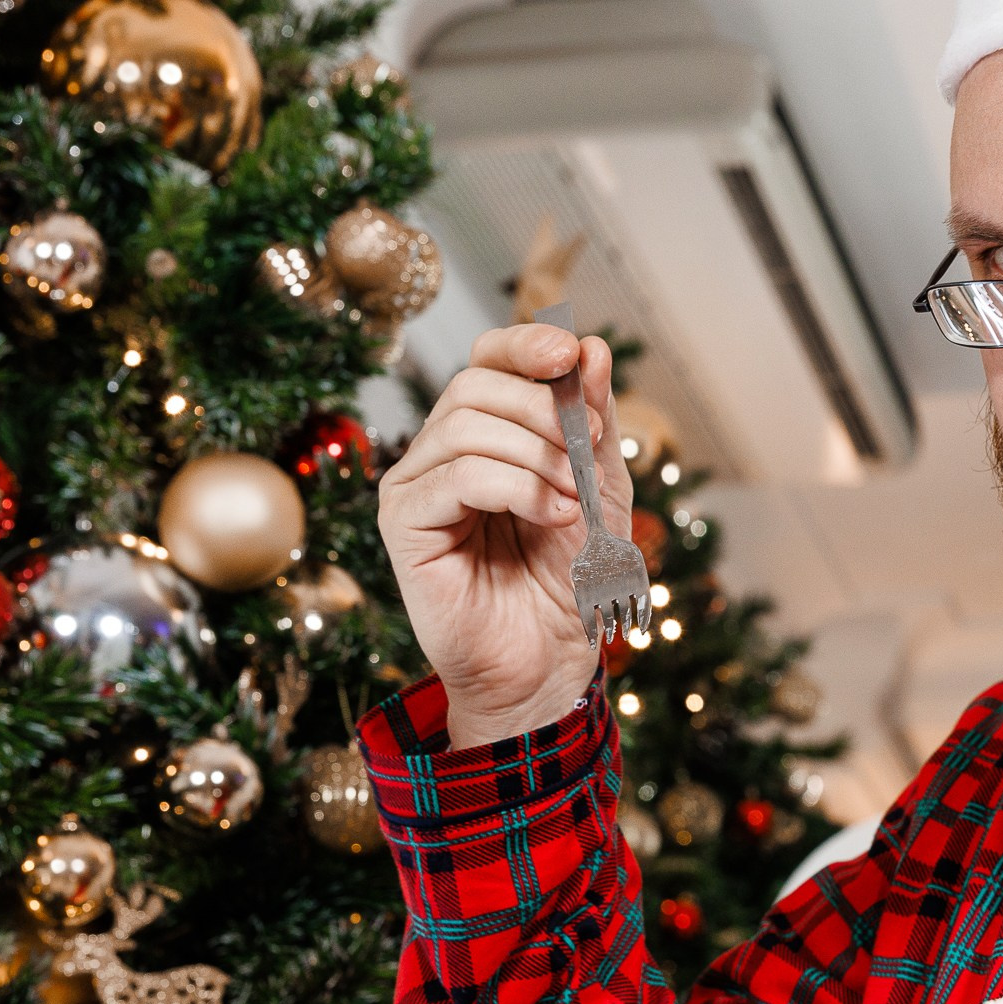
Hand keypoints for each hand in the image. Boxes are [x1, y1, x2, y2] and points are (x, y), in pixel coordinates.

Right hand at [377, 323, 632, 746]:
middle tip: (591, 445)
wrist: (551, 658)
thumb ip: (591, 419)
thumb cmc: (570, 577)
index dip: (524, 344)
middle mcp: (437, 452)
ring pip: (464, 428)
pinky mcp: (404, 524)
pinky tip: (555, 516)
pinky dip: (518, 488)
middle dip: (543, 408)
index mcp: (482, 434)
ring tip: (575, 499)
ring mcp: (414, 486)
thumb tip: (591, 346)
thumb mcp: (599, 485)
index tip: (570, 355)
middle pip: (474, 384)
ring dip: (537, 455)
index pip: (487, 360)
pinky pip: (457, 477)